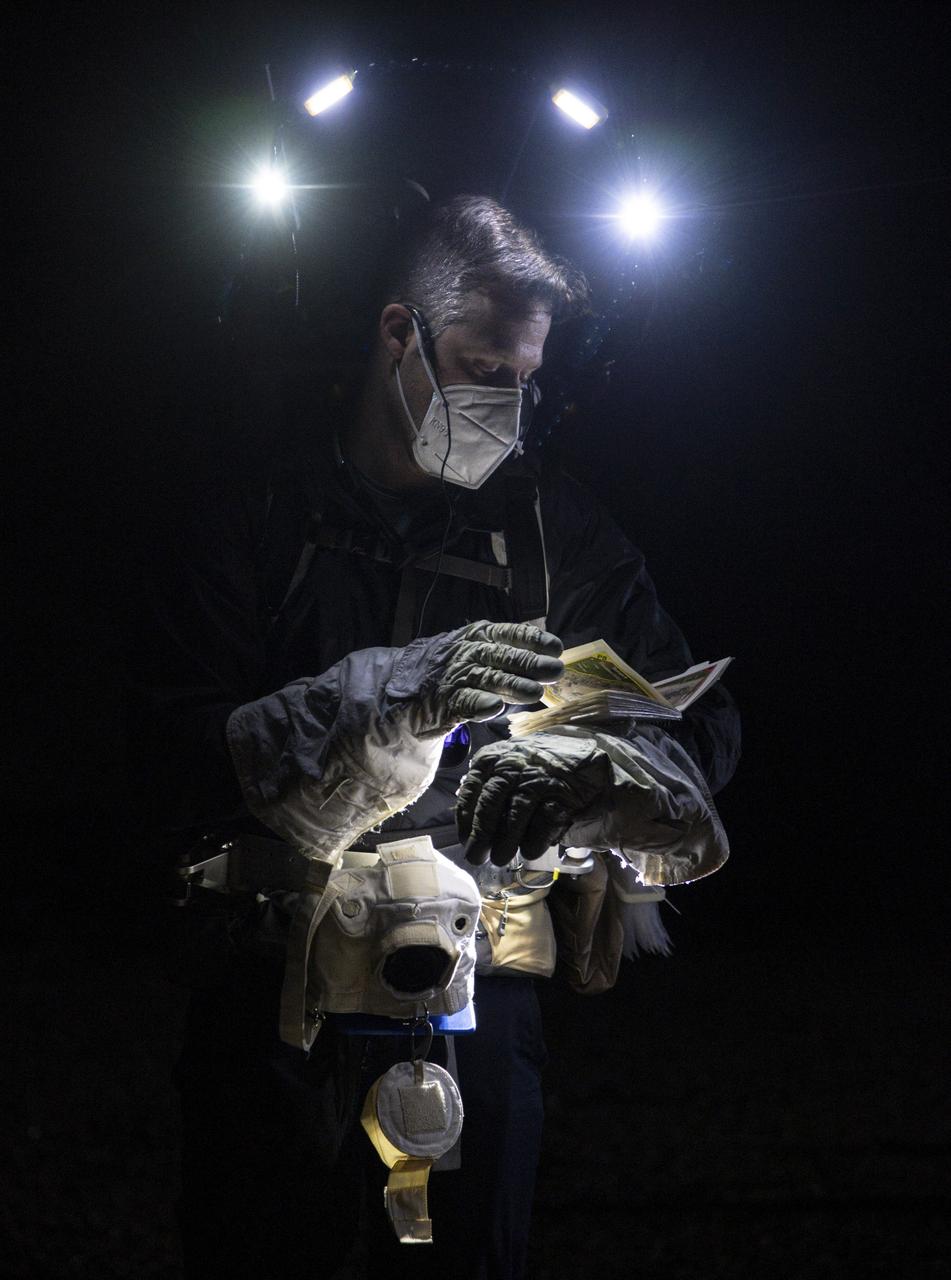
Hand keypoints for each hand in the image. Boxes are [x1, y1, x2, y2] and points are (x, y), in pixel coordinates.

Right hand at [405, 621, 563, 735]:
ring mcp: (455, 676)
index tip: (556, 648)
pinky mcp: (444, 701)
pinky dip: (479, 704)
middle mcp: (468, 652)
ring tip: (535, 692)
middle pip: (502, 656)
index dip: (533, 640)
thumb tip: (550, 661)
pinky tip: (495, 707)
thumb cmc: (454, 667)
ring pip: (487, 679)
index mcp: (479, 636)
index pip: (509, 633)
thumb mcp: (478, 650)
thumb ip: (508, 653)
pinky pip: (463, 702)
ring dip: (512, 685)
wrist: (404, 682)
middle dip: (530, 663)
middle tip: (555, 671)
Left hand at [455, 733, 613, 865]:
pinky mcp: (562, 793)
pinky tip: (529, 852)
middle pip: (489, 806)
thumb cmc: (534, 766)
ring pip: (515, 816)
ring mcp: (538, 779)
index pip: (470, 793)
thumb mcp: (504, 765)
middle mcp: (512, 765)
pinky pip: (543, 823)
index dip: (465, 822)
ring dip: (505, 843)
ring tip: (500, 859)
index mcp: (491, 758)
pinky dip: (534, 841)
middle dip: (481, 837)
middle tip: (476, 857)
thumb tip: (467, 825)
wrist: (580, 755)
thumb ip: (486, 786)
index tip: (464, 841)